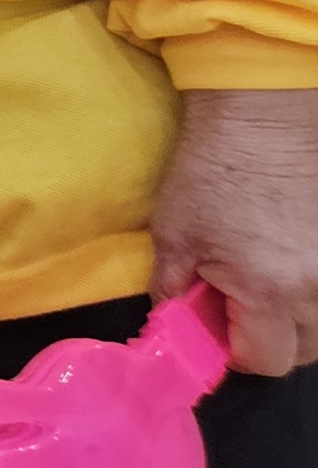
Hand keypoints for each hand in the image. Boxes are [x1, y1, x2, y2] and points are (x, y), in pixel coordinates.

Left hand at [153, 87, 317, 374]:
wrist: (264, 116)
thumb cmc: (212, 169)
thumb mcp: (175, 232)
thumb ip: (172, 289)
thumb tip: (174, 323)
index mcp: (269, 289)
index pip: (263, 359)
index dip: (234, 350)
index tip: (216, 326)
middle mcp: (317, 287)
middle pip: (303, 350)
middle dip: (269, 337)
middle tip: (240, 306)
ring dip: (296, 316)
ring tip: (266, 280)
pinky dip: (313, 288)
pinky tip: (290, 260)